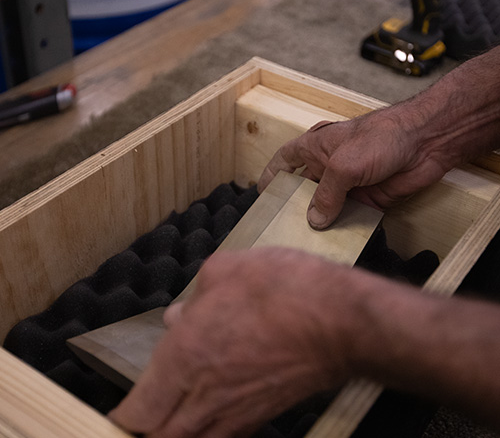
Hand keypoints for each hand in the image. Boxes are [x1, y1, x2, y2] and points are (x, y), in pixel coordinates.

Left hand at [109, 248, 353, 437]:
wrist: (339, 320)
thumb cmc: (279, 288)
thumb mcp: (225, 269)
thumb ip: (194, 297)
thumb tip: (181, 317)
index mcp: (183, 358)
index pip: (136, 412)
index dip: (122, 416)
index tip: (121, 407)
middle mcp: (202, 397)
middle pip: (156, 437)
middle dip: (143, 428)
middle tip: (141, 411)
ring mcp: (234, 414)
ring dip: (172, 429)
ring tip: (171, 410)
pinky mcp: (261, 417)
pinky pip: (219, 435)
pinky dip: (204, 428)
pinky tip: (209, 404)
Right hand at [257, 108, 450, 229]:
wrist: (427, 140)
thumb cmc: (382, 136)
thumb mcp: (343, 164)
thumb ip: (326, 194)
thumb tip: (315, 220)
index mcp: (315, 148)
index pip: (284, 161)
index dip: (272, 176)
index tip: (262, 196)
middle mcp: (329, 166)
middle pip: (304, 190)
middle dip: (295, 208)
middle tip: (283, 230)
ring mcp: (349, 183)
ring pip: (327, 207)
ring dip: (320, 222)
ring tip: (307, 242)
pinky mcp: (368, 198)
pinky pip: (350, 217)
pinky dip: (344, 228)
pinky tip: (336, 242)